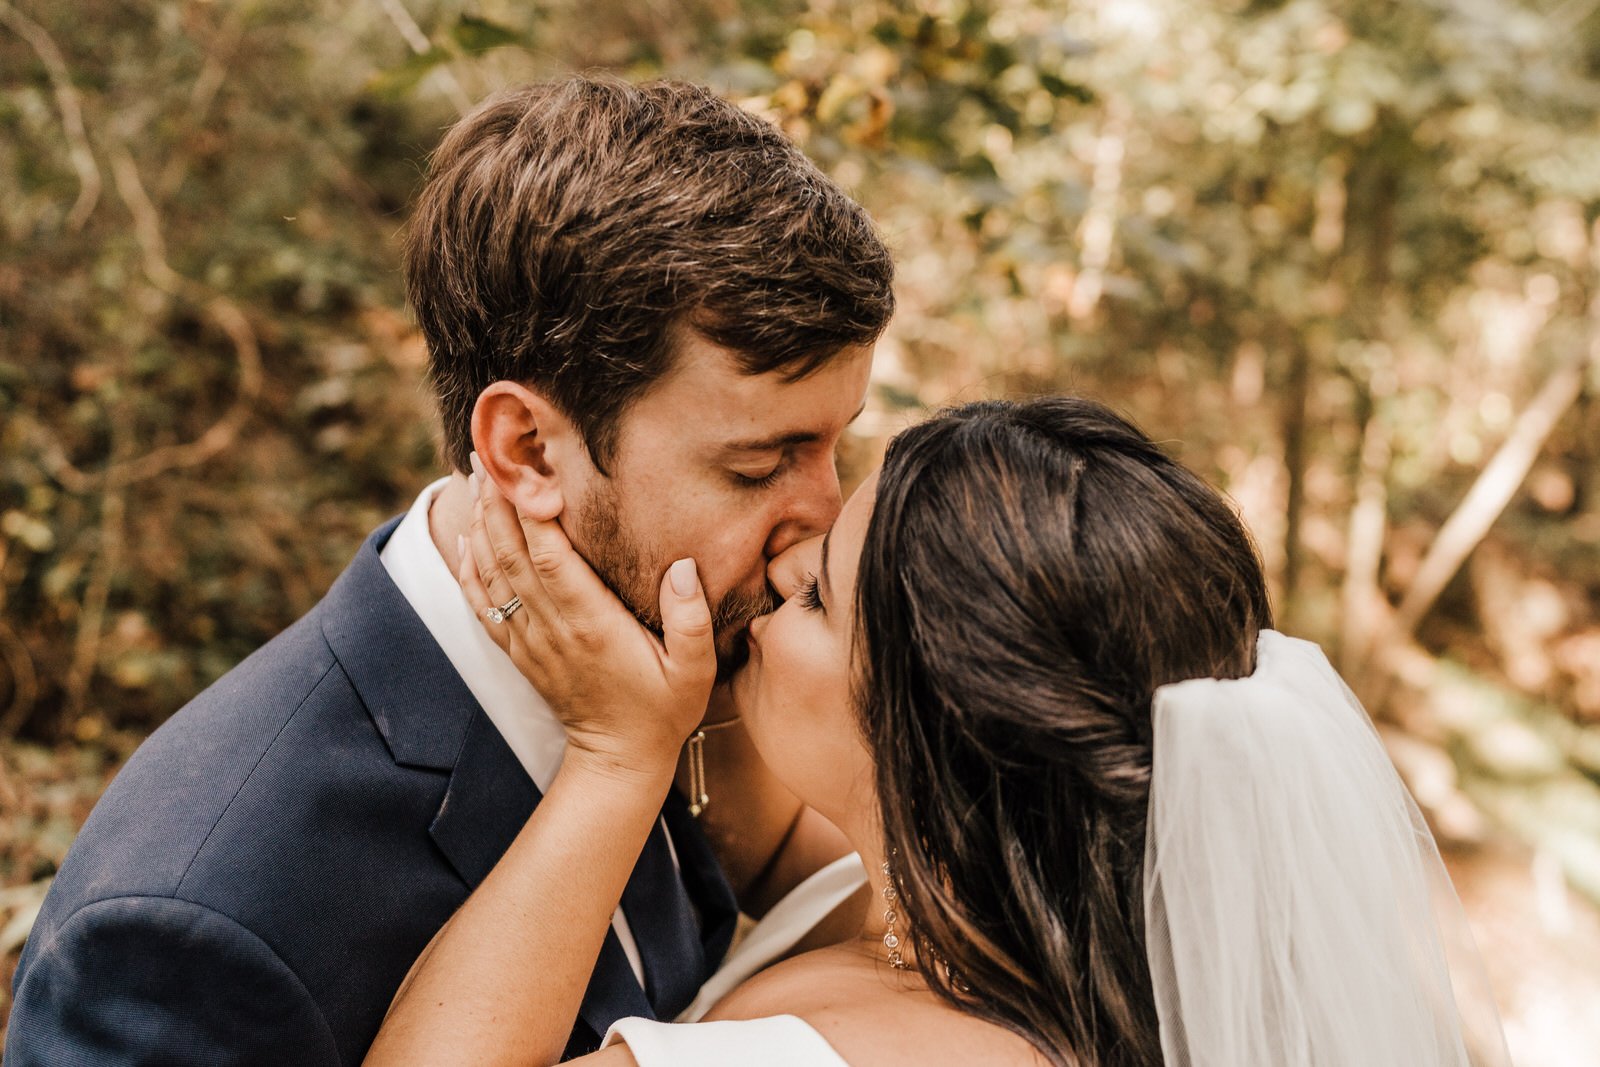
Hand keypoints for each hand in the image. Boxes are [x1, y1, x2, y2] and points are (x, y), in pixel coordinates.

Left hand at [457, 456, 715, 778]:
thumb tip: (681, 566)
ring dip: (480, 522)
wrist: (619, 760)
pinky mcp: (520, 651)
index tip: (527, 466)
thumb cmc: (664, 710)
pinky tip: (465, 536)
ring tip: (476, 475)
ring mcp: (531, 640)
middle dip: (498, 500)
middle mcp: (553, 628)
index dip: (533, 511)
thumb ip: (692, 619)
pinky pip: (483, 603)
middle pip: (512, 553)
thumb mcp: (696, 671)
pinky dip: (468, 568)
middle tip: (490, 451)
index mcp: (592, 625)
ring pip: (493, 572)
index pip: (550, 557)